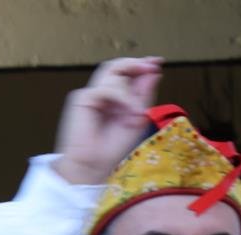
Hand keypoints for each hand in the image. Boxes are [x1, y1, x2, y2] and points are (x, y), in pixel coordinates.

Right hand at [53, 57, 162, 186]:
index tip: (158, 62)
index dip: (140, 65)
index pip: (125, 74)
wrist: (93, 166)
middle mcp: (101, 93)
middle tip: (152, 64)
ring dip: (130, 88)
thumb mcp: (136, 120)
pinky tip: (131, 111)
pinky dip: (122, 98)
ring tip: (139, 110)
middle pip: (115, 66)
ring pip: (111, 73)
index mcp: (114, 98)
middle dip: (135, 63)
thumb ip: (144, 97)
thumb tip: (154, 73)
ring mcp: (90, 94)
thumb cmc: (112, 148)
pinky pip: (106, 89)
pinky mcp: (83, 99)